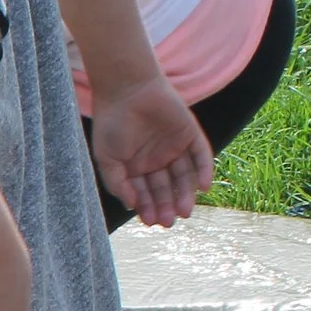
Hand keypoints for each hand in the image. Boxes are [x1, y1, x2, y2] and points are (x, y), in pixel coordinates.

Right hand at [90, 74, 212, 227]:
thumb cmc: (112, 123)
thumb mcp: (107, 159)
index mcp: (136, 167)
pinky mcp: (190, 134)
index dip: (148, 207)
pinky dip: (204, 171)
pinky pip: (201, 156)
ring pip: (184, 176)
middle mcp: (157, 160)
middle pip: (166, 187)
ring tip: (184, 211)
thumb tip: (132, 206)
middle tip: (168, 221)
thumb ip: (117, 183)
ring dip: (185, 194)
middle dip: (166, 205)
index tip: (150, 221)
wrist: (128, 89)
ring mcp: (175, 147)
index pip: (145, 192)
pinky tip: (203, 188)